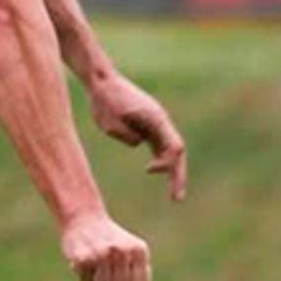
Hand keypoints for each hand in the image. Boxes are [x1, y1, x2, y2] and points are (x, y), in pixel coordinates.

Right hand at [60, 209, 151, 280]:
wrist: (84, 218)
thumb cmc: (111, 242)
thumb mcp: (132, 257)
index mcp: (139, 251)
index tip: (122, 274)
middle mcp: (123, 251)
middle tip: (106, 270)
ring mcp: (103, 255)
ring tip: (96, 267)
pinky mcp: (84, 259)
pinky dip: (85, 279)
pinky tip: (85, 263)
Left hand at [88, 73, 187, 200]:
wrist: (101, 81)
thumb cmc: (105, 100)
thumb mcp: (110, 123)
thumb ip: (127, 135)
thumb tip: (139, 143)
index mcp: (156, 119)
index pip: (174, 147)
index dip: (169, 165)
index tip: (149, 171)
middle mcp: (160, 121)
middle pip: (177, 151)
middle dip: (178, 175)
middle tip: (177, 199)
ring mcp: (155, 122)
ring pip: (170, 149)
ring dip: (171, 169)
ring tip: (173, 192)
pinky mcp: (146, 124)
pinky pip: (159, 144)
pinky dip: (160, 158)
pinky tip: (153, 169)